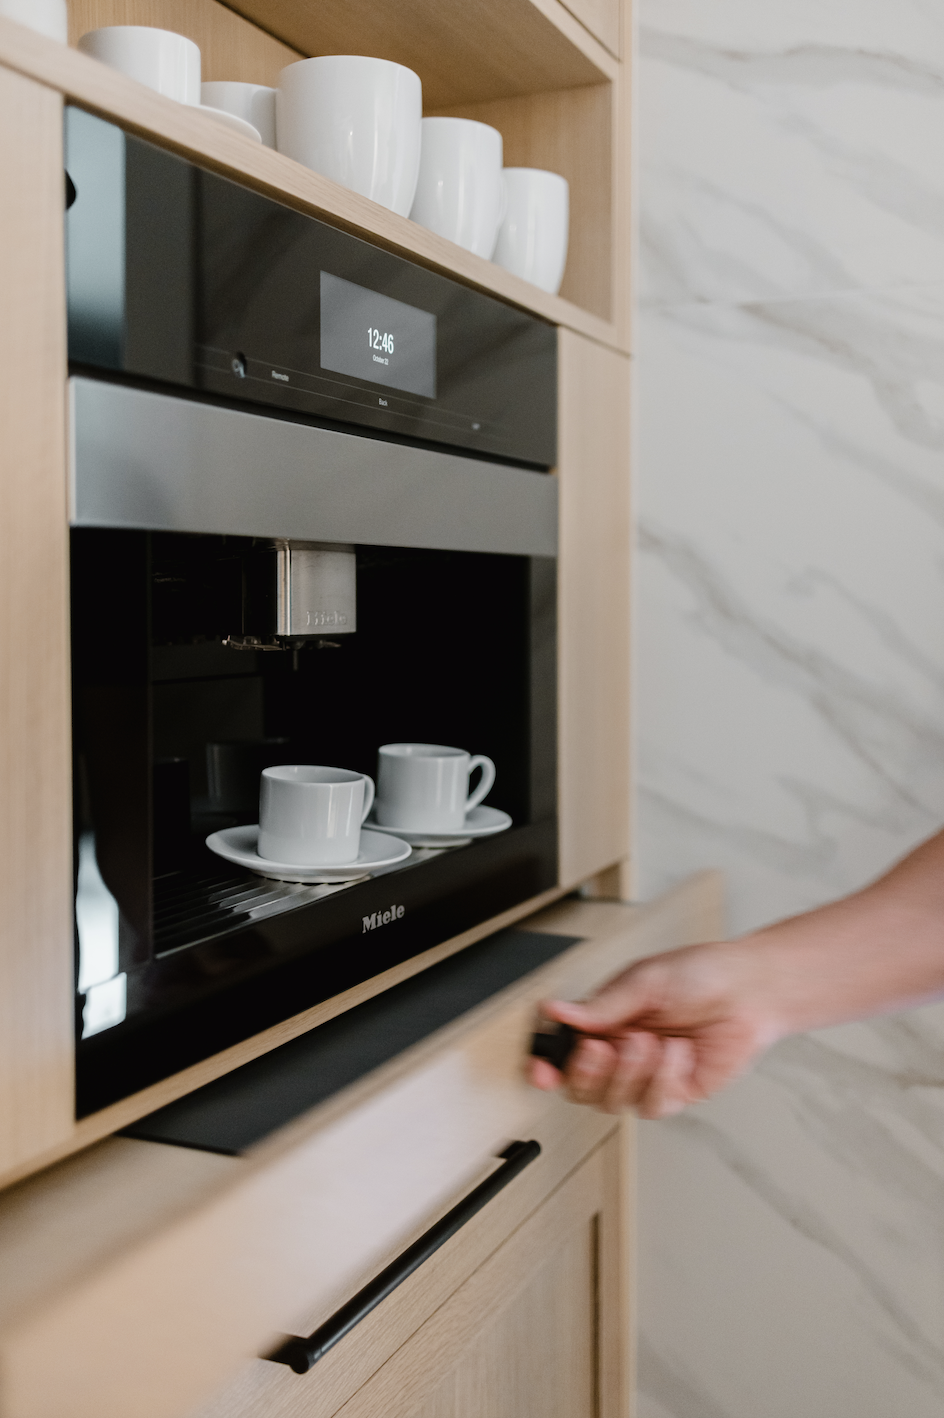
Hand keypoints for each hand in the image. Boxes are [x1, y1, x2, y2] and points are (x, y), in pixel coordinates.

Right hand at [529, 939, 784, 1117]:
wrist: (750, 991)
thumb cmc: (701, 975)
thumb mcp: (644, 981)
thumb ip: (600, 1005)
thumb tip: (556, 1011)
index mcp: (605, 1020)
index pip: (562, 1050)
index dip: (545, 1065)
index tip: (540, 1070)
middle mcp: (621, 1051)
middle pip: (581, 1086)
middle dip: (587, 1072)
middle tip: (603, 1048)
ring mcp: (647, 1075)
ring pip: (612, 1100)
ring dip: (630, 1072)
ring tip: (651, 1041)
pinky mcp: (675, 1092)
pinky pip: (652, 1105)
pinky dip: (663, 1080)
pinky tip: (678, 1054)